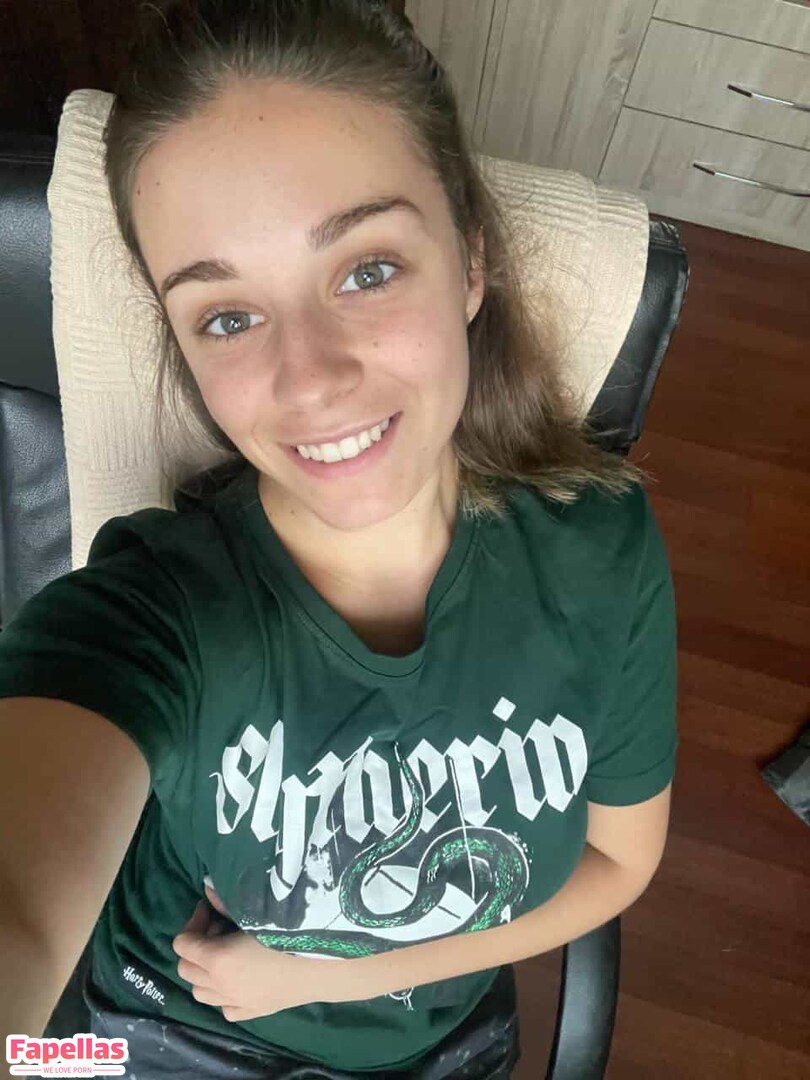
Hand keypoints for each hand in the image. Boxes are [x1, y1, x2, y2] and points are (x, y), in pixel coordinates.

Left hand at [172, 883, 322, 1021]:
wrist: (326, 964)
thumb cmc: (292, 931)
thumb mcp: (257, 912)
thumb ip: (227, 903)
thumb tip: (208, 889)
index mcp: (218, 960)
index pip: (182, 944)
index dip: (194, 922)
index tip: (212, 908)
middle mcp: (221, 986)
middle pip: (186, 969)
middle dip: (197, 946)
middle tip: (220, 928)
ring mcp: (236, 1003)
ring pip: (200, 992)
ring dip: (206, 971)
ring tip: (228, 953)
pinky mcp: (253, 1012)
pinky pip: (224, 1007)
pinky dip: (223, 993)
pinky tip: (242, 976)